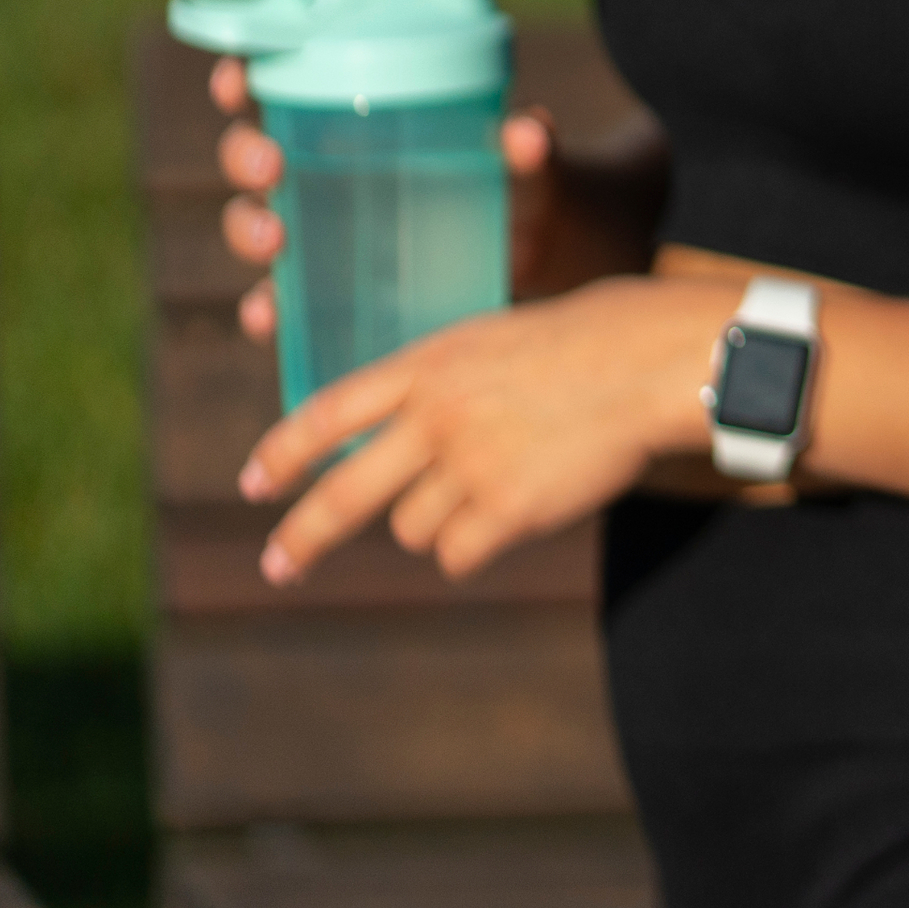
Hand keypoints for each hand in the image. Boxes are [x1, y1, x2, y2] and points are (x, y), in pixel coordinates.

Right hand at [211, 58, 665, 343]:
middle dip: (246, 157)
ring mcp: (331, 235)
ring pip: (258, 225)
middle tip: (273, 168)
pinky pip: (286, 301)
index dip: (247, 77)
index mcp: (367, 120)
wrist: (567, 256)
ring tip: (278, 243)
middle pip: (256, 156)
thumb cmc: (542, 188)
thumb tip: (526, 131)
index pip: (289, 86)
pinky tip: (270, 317)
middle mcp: (332, 173)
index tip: (238, 77)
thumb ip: (534, 153)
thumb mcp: (540, 170)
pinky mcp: (340, 292)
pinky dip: (269, 309)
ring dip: (249, 231)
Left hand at [239, 271, 735, 581]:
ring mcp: (469, 465)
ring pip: (413, 528)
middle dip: (303, 537)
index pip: (328, 414)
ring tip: (499, 484)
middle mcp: (435, 417)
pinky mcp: (506, 510)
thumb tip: (402, 445)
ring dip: (442, 520)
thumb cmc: (590, 342)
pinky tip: (518, 509)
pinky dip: (478, 543)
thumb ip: (441, 386)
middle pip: (343, 496)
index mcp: (428, 366)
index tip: (255, 484)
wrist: (652, 361)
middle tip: (278, 565)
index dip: (284, 453)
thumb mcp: (495, 342)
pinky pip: (458, 553)